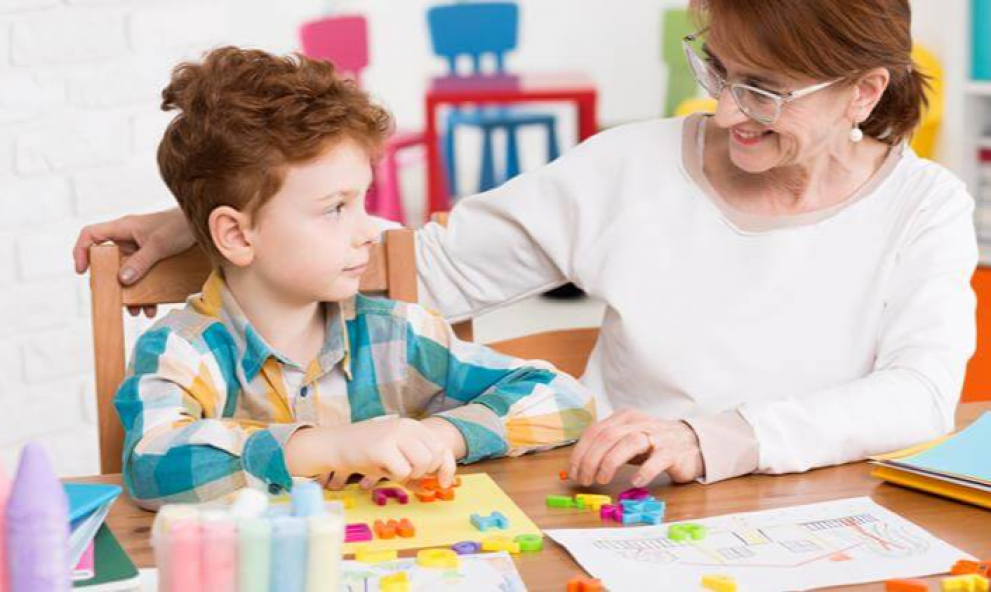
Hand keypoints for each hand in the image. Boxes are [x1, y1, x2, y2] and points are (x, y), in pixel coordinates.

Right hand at [72, 208, 193, 316]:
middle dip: (111, 283)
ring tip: (136, 311)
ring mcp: (140, 249)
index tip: (82, 271)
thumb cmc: (180, 226)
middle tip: (113, 299)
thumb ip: (140, 262)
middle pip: (108, 260)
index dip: (81, 251)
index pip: (91, 234)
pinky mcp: (153, 257)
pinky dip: (146, 291)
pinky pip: (143, 276)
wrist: (203, 224)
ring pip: (126, 273)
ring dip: (130, 293)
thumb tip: (122, 280)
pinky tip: (153, 307)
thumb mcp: (159, 245)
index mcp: (123, 228)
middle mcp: (128, 238)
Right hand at [287, 418, 457, 490]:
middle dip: (425, 472)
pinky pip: (403, 471)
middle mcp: (407, 427)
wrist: (334, 444)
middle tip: (406, 473)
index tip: (445, 483)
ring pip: (422, 464)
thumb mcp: (395, 455)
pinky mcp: (382, 448)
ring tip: (391, 469)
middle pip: (435, 457)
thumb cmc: (365, 453)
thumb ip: (414, 466)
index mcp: (412, 426)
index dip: (448, 467)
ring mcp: (395, 435)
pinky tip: (380, 469)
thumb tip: (432, 487)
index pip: (443, 446)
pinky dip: (394, 477)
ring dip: (409, 475)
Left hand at [569, 409, 703, 487]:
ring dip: (610, 462)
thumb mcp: (627, 440)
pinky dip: (643, 471)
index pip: (594, 431)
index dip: (580, 452)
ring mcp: (656, 436)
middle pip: (607, 436)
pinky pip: (656, 460)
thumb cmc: (654, 444)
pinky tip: (635, 482)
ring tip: (602, 480)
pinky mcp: (672, 452)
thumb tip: (580, 466)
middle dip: (590, 459)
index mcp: (623, 418)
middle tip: (585, 480)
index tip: (574, 472)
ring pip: (628, 443)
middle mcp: (638, 423)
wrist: (693, 443)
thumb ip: (607, 448)